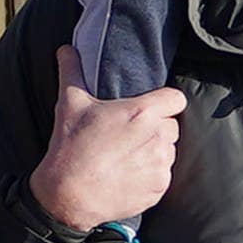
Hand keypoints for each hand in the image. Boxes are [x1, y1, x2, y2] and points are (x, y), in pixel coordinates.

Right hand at [31, 43, 185, 231]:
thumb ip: (72, 71)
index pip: (176, 99)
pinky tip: (128, 173)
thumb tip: (66, 48)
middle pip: (172, 125)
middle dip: (156, 127)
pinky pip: (163, 175)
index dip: (165, 102)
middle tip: (129, 133)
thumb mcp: (69, 104)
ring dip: (155, 150)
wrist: (67, 195)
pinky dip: (151, 174)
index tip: (150, 108)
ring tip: (127, 154)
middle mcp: (158, 137)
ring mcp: (161, 165)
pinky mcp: (160, 188)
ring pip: (169, 150)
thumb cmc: (70, 146)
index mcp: (143, 113)